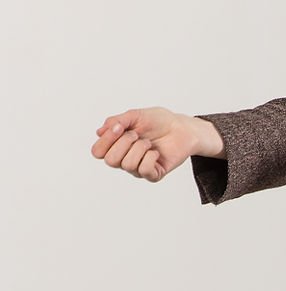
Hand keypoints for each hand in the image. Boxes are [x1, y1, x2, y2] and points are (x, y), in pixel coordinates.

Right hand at [91, 107, 208, 181]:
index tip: (120, 127)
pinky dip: (150, 157)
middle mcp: (124, 159)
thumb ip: (116, 121)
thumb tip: (100, 131)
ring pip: (128, 164)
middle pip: (110, 161)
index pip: (98, 152)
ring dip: (139, 148)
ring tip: (148, 143)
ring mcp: (138, 168)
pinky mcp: (153, 175)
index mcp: (116, 145)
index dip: (106, 140)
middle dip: (124, 143)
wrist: (181, 128)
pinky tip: (156, 152)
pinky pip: (144, 170)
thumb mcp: (135, 115)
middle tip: (136, 135)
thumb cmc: (158, 121)